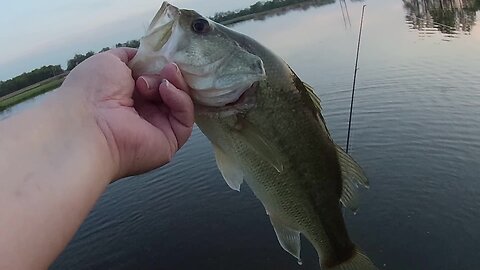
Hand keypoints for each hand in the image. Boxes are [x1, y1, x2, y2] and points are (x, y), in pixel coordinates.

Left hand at [62, 48, 193, 178]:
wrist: (87, 122)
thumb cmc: (92, 90)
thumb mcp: (110, 60)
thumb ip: (132, 57)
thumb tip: (147, 56)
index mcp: (127, 97)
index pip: (155, 79)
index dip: (162, 66)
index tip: (163, 56)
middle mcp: (143, 114)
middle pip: (171, 90)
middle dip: (169, 74)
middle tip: (164, 67)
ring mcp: (157, 128)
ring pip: (180, 103)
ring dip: (175, 84)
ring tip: (165, 75)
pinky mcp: (170, 142)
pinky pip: (185, 119)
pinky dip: (180, 100)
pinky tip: (166, 89)